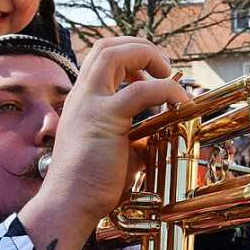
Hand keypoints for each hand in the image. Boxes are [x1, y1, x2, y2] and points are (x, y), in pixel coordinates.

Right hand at [36, 37, 188, 226]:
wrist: (69, 203)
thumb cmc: (91, 183)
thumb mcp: (118, 150)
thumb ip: (137, 135)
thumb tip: (163, 132)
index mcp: (82, 100)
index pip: (102, 57)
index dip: (130, 54)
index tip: (151, 72)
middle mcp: (82, 95)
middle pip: (107, 46)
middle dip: (141, 47)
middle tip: (163, 67)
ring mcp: (91, 104)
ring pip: (115, 54)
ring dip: (148, 56)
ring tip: (168, 75)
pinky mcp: (106, 119)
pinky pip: (142, 90)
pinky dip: (167, 89)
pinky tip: (180, 102)